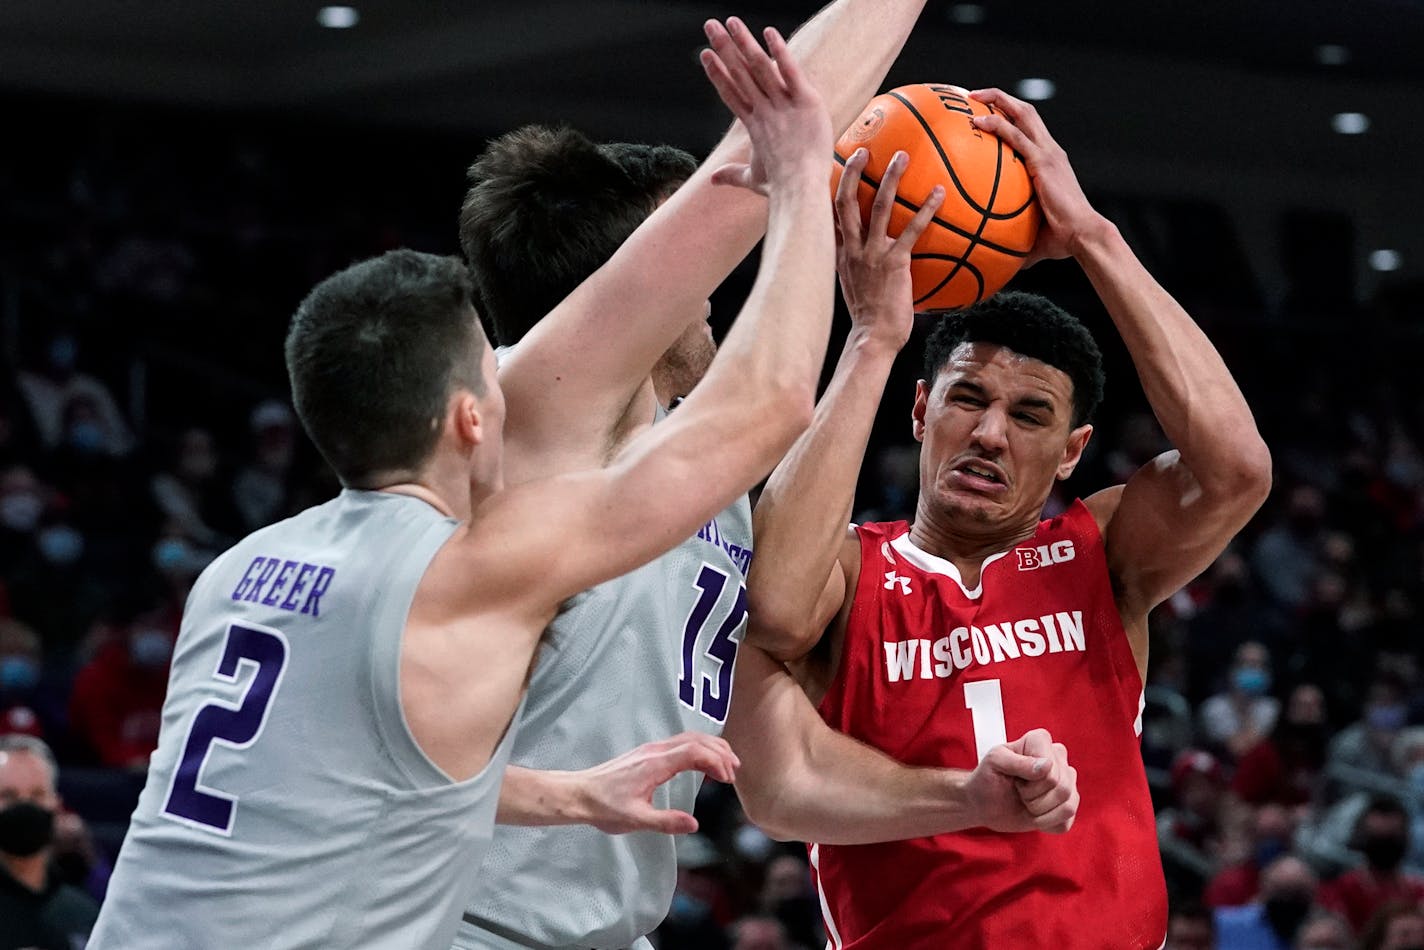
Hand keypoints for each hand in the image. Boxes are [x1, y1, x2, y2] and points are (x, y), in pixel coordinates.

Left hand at [573, 732, 739, 834]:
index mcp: (655, 764)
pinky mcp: (648, 754)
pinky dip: (698, 750)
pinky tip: (703, 766)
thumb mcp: (636, 820)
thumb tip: (694, 824)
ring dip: (710, 748)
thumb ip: (666, 822)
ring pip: (689, 738)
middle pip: (696, 739)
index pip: (694, 751)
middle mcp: (655, 751)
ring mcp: (651, 750)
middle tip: (735, 770)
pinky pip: (680, 744)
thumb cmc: (604, 807)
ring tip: (726, 766)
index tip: (728, 779)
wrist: (580, 794)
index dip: (715, 761)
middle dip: (719, 751)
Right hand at [700, 16, 831, 195]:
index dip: (716, 72)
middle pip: (739, 73)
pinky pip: (791, 72)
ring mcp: (782, 105)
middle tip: (710, 26)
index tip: (705, 55)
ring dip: (744, 42)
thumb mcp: (753, 180)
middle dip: (723, 47)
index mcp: (752, 125)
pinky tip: (769, 32)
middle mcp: (763, 110)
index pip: (730, 92)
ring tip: (731, 21)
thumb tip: (713, 180)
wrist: (800, 189)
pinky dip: (781, 52)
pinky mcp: (805, 102)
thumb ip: (732, 175)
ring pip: (760, 67)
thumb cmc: (780, 187)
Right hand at [834, 147, 944, 345]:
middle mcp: (852, 249)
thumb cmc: (870, 317)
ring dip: (891, 178)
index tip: (839, 167)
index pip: (831, 215)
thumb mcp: (856, 286)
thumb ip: (862, 265)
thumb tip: (879, 255)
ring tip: (903, 156)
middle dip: (854, 172)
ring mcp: (872, 254)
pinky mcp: (894, 262)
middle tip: (864, 149)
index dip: (833, 189)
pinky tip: (940, 193)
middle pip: (846, 201)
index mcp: (841, 254)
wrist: (872, 338)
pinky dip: (926, 209)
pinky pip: (912, 229)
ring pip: (877, 206)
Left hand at [962, 728, 1077, 833]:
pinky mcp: (1067, 805)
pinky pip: (1066, 822)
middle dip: (1033, 798)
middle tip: (1019, 791)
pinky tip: (1034, 814)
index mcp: (1040, 740)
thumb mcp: (994, 763)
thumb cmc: (987, 777)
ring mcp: (1067, 782)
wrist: (984, 802)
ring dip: (1039, 813)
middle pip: (1062, 788)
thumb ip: (1017, 762)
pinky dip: (1045, 824)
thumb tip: (1047, 765)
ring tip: (1026, 802)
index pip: (1051, 768)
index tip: (1014, 778)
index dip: (1030, 781)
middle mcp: (1058, 758)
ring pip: (1068, 806)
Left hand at [967, 88, 1109, 266]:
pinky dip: (998, 125)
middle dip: (1000, 98)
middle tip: (973, 95)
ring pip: (1023, 114)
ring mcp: (1048, 153)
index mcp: (1049, 161)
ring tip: (972, 96)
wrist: (1083, 236)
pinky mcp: (1043, 161)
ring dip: (998, 100)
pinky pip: (1016, 136)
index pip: (1029, 130)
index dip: (1010, 116)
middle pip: (1025, 112)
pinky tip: (979, 122)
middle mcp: (1050, 151)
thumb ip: (1017, 239)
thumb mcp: (1034, 235)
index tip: (986, 112)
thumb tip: (1003, 260)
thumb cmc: (1062, 240)